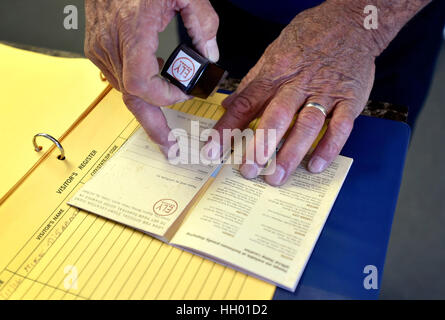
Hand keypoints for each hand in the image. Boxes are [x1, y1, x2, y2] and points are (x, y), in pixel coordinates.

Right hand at [84, 0, 218, 153]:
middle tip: (169, 147)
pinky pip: (117, 78)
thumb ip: (202, 22)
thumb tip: (210, 54)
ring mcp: (101, 48)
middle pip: (132, 99)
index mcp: (133, 31)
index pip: (142, 85)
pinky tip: (151, 85)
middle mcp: (113, 45)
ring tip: (165, 120)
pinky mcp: (96, 48)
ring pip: (125, 91)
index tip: (182, 95)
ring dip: (147, 105)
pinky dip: (136, 87)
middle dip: (152, 127)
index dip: (164, 98)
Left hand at [209, 1, 377, 185]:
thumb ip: (252, 83)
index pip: (246, 103)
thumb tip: (228, 105)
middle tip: (249, 171)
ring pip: (307, 125)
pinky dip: (328, 148)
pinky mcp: (350, 99)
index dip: (227, 128)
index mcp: (276, 73)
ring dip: (290, 153)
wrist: (351, 21)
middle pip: (276, 117)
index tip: (212, 150)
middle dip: (260, 147)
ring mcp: (326, 93)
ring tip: (276, 176)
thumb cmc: (309, 37)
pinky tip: (314, 165)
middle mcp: (298, 84)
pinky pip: (341, 126)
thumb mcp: (274, 53)